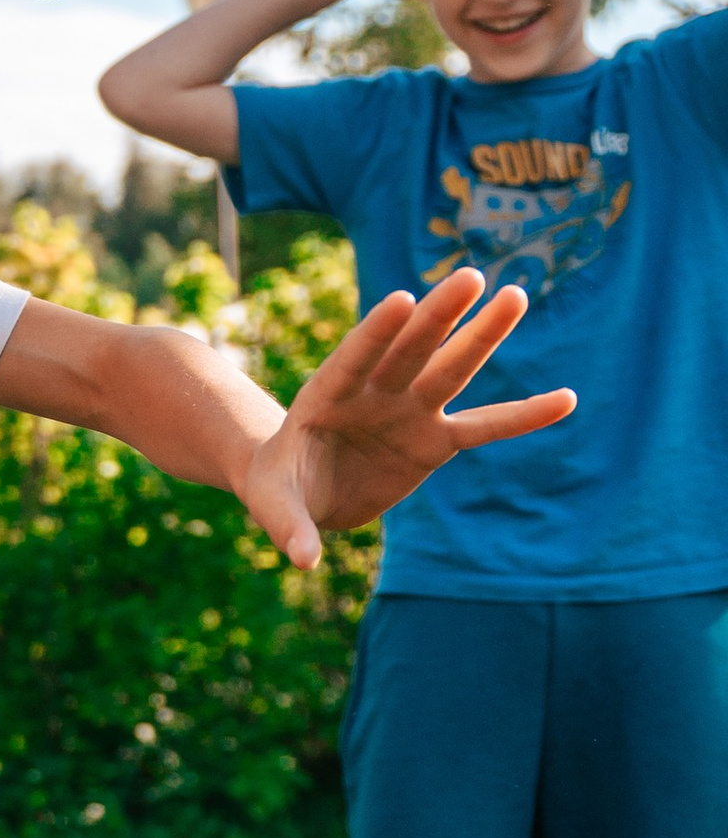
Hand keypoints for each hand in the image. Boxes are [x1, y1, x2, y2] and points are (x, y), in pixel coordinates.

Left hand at [240, 269, 572, 565]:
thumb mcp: (272, 503)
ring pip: (450, 369)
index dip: (374, 332)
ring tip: (515, 295)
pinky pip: (485, 427)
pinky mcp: (435, 440)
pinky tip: (566, 400)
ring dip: (481, 335)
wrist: (304, 491)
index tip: (401, 300)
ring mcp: (409, 410)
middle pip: (409, 349)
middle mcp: (374, 392)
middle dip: (438, 316)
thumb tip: (302, 562)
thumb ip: (288, 525)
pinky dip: (523, 417)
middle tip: (471, 275)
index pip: (353, 358)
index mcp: (327, 394)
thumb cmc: (280, 487)